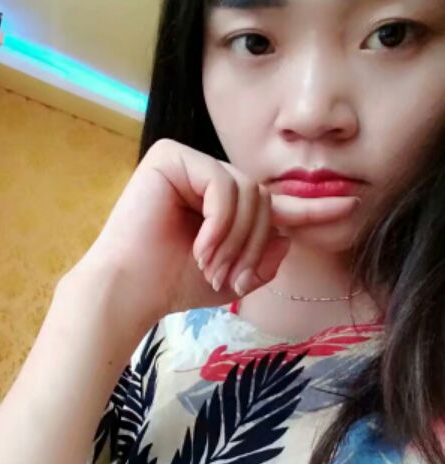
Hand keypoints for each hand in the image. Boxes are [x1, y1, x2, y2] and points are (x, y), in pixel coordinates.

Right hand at [73, 139, 359, 318]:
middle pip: (261, 197)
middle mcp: (204, 176)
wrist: (131, 290)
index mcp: (218, 200)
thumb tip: (289, 239)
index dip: (308, 206)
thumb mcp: (232, 276)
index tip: (348, 207)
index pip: (269, 201)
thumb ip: (264, 259)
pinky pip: (222, 185)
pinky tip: (201, 249)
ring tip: (213, 269)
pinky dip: (220, 223)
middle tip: (232, 280)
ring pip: (246, 191)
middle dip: (255, 244)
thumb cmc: (173, 284)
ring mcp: (187, 163)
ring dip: (237, 240)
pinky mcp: (170, 158)